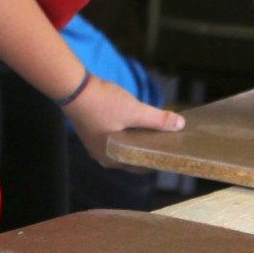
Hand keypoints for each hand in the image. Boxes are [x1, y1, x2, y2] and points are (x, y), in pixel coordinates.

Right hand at [59, 72, 183, 165]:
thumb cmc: (102, 103)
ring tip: (156, 127)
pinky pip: (116, 137)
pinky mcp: (93, 133)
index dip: (160, 156)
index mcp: (113, 159)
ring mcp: (96, 146)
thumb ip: (158, 120)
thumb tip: (181, 125)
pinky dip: (128, 131)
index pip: (143, 165)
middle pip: (134, 155)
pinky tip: (136, 120)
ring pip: (125, 145)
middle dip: (151, 146)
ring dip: (139, 138)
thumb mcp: (134, 111)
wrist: (72, 87)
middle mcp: (103, 157)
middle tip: (169, 137)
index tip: (174, 148)